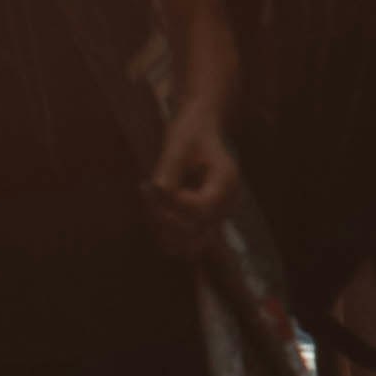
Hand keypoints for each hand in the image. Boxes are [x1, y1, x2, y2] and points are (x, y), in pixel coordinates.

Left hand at [144, 93, 238, 257]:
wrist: (198, 130)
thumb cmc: (190, 132)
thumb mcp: (179, 143)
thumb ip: (169, 168)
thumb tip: (158, 192)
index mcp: (227, 181)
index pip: (203, 209)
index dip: (176, 204)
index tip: (157, 184)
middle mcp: (226, 204)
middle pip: (197, 233)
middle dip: (167, 219)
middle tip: (148, 193)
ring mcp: (216, 218)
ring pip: (189, 245)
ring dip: (163, 230)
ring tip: (150, 201)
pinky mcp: (204, 225)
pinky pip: (183, 244)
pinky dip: (165, 234)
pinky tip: (154, 208)